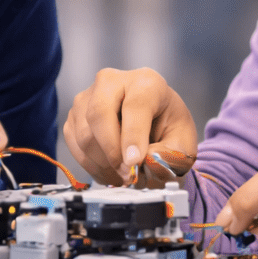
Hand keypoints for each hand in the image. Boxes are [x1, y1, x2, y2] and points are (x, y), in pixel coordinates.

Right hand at [63, 67, 197, 185]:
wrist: (152, 123)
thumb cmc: (168, 128)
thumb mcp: (182, 143)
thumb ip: (169, 155)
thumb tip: (145, 163)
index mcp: (147, 82)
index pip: (135, 105)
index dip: (133, 136)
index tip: (135, 163)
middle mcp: (113, 82)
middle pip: (99, 113)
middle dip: (112, 151)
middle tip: (127, 175)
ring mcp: (88, 97)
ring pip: (84, 134)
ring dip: (102, 163)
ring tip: (122, 176)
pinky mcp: (74, 115)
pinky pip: (74, 144)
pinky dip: (91, 165)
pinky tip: (109, 171)